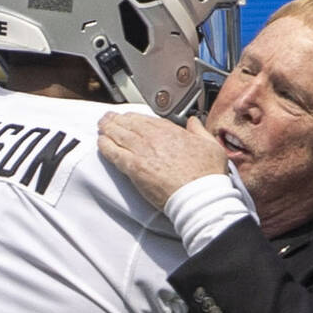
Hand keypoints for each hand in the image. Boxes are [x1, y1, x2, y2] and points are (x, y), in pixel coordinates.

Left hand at [98, 113, 229, 208]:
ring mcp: (142, 152)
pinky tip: (101, 143)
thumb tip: (193, 122)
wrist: (199, 195)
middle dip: (117, 120)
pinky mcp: (134, 168)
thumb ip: (199, 131)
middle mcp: (154, 138)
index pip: (146, 119)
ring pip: (119, 135)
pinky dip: (105, 146)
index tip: (129, 117)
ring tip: (101, 126)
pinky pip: (114, 153)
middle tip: (108, 119)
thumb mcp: (211, 145)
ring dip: (108, 129)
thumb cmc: (206, 175)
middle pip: (129, 124)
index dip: (134, 117)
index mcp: (171, 131)